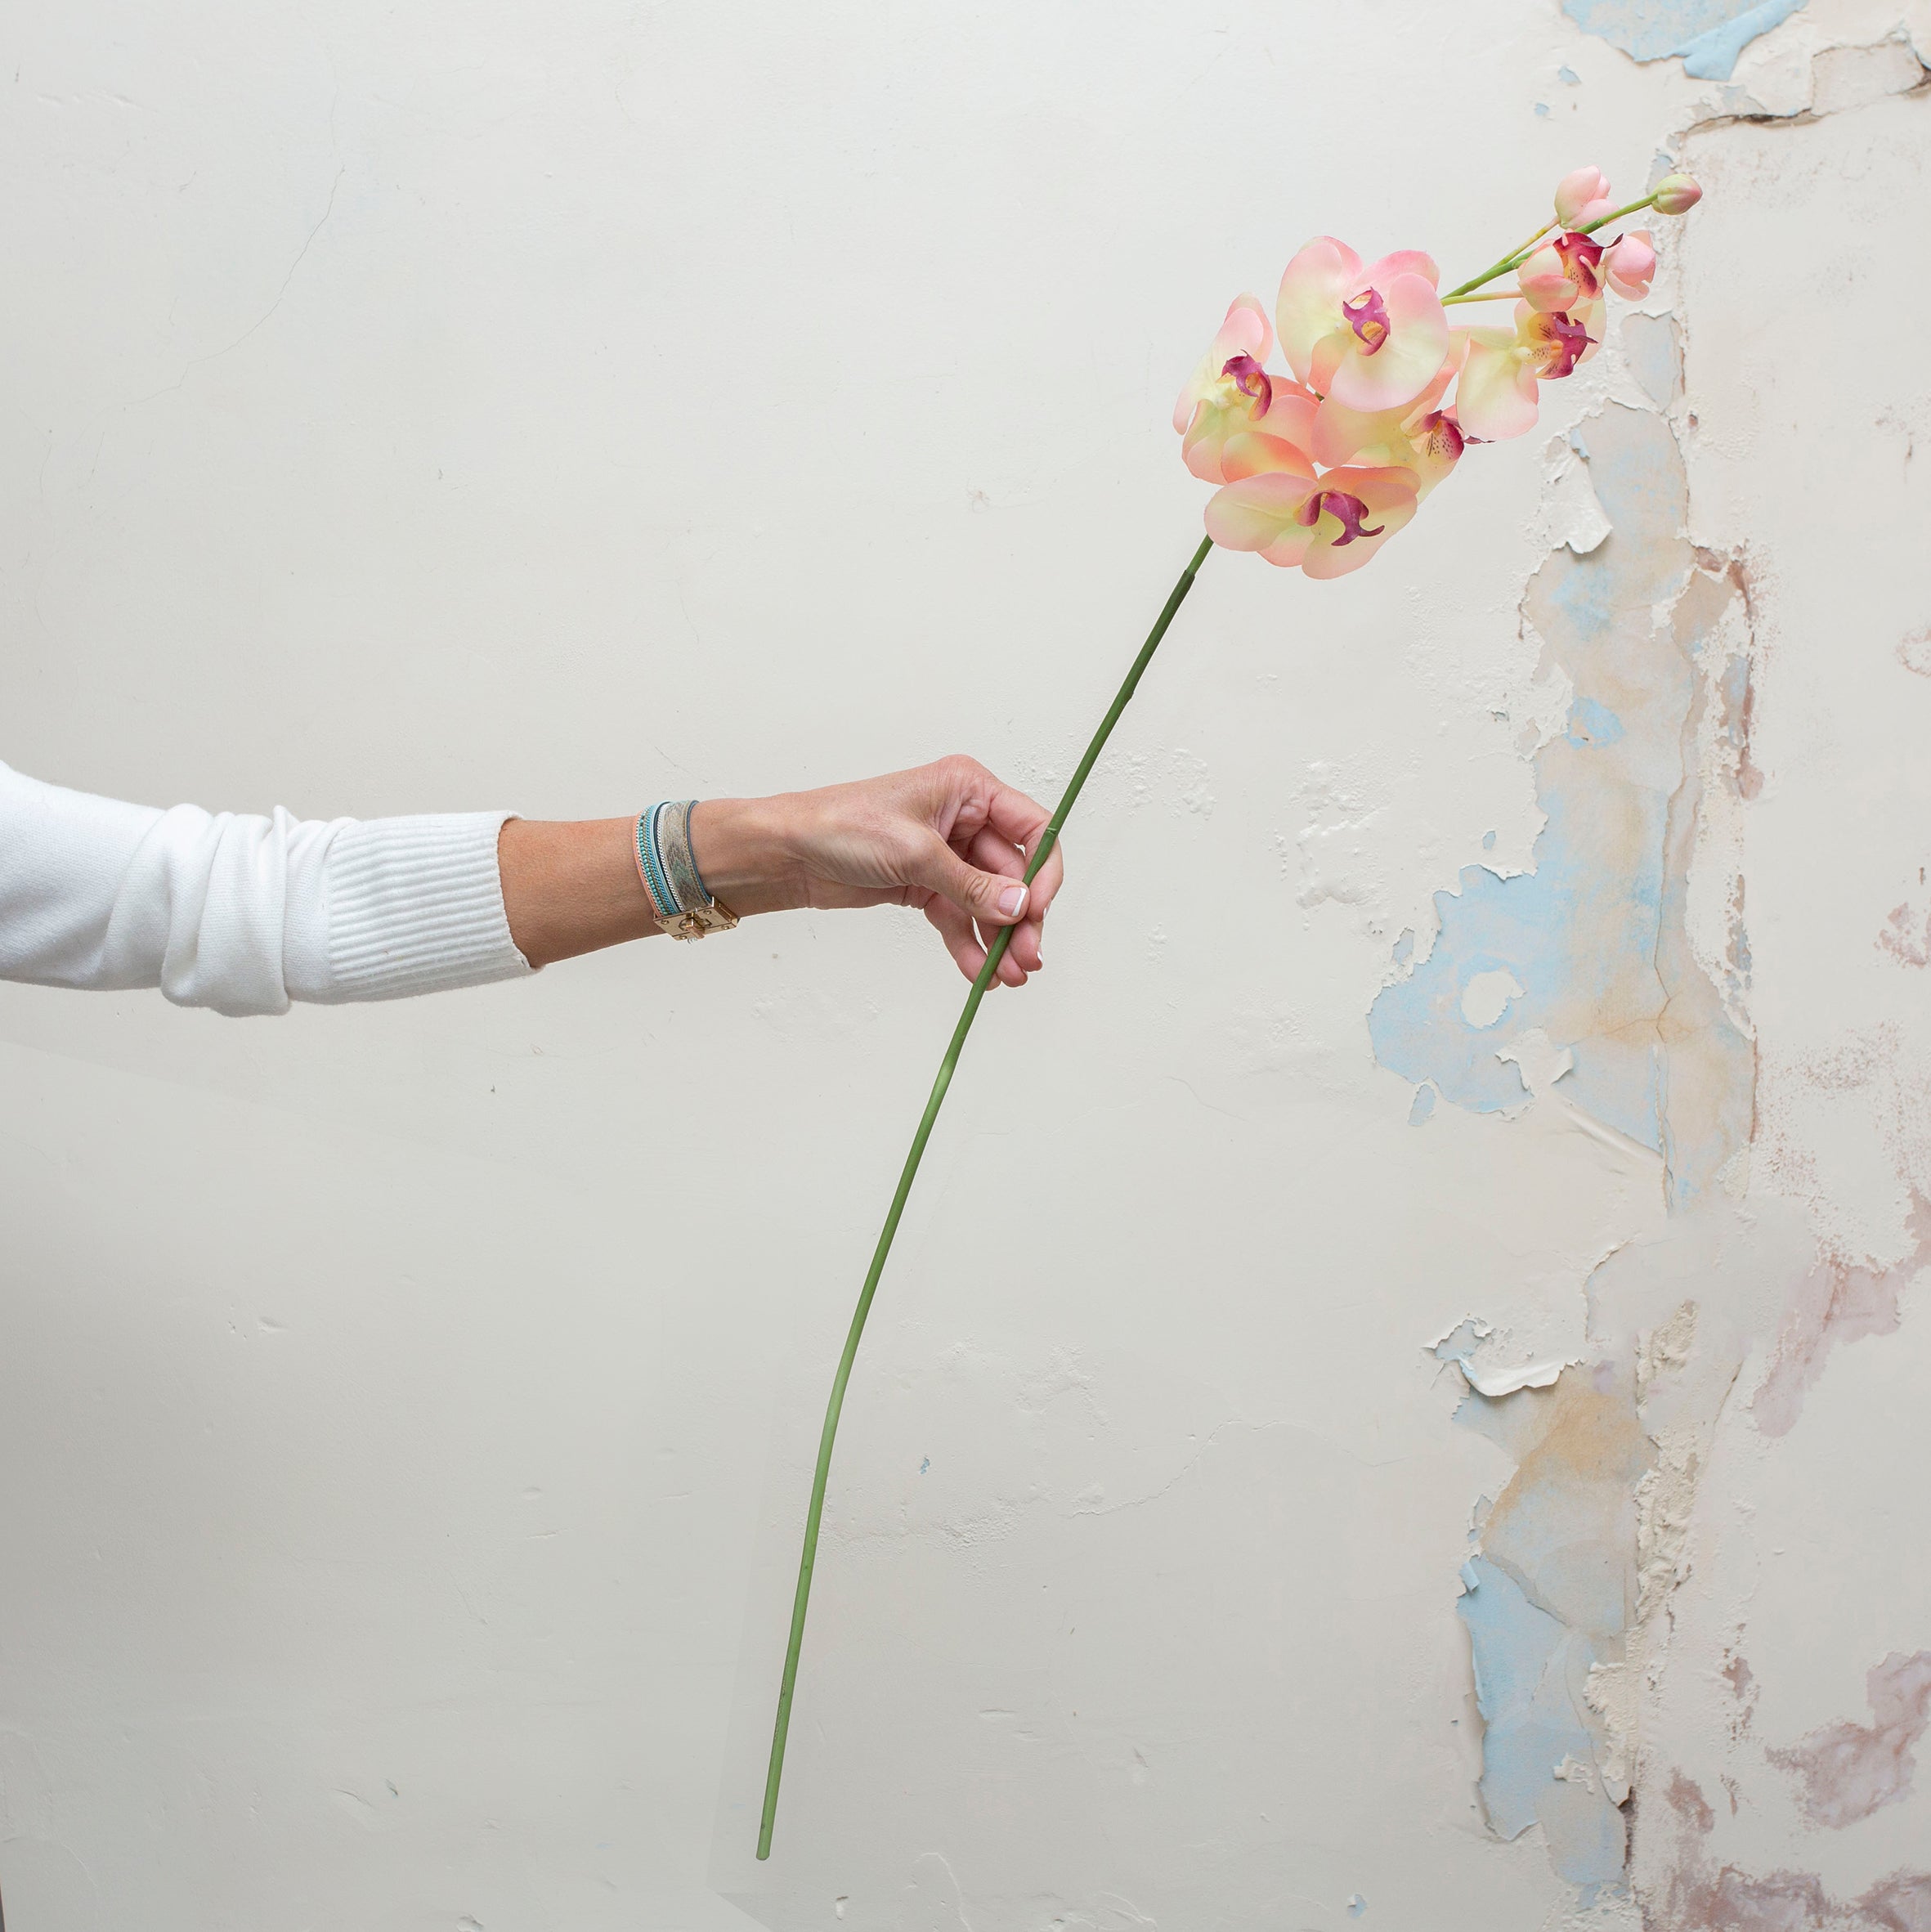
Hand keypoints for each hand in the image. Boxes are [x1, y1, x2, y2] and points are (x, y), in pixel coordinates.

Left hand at [693, 756, 1063, 986]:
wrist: (788, 853)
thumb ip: (971, 884)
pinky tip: (977, 972)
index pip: (1032, 828)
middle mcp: (963, 819)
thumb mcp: (914, 853)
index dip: (1044, 869)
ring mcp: (945, 855)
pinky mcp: (926, 884)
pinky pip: (959, 917)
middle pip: (1013, 874)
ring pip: (988, 901)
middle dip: (1020, 918)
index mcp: (968, 789)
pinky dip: (969, 944)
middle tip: (1026, 958)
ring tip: (1006, 976)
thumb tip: (1018, 906)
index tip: (1039, 908)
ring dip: (998, 939)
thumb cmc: (840, 825)